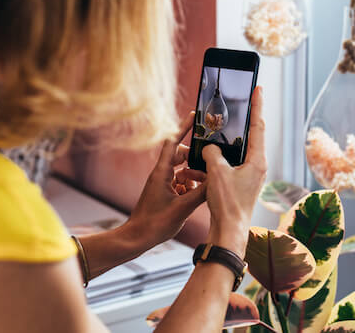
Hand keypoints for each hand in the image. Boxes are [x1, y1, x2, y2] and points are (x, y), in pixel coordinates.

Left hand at [127, 112, 206, 249]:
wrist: (137, 238)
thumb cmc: (155, 223)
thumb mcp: (183, 208)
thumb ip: (201, 193)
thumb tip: (217, 180)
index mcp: (162, 172)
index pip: (173, 143)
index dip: (184, 128)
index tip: (195, 116)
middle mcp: (161, 174)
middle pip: (181, 156)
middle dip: (195, 159)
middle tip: (210, 163)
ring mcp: (162, 184)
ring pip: (183, 171)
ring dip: (194, 176)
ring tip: (203, 186)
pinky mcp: (164, 194)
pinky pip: (180, 183)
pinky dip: (190, 187)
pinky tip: (196, 197)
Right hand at [202, 87, 266, 257]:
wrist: (228, 232)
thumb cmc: (227, 204)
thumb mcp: (217, 173)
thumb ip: (213, 154)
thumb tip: (210, 149)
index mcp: (257, 160)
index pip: (258, 125)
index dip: (257, 105)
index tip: (258, 88)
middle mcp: (257, 167)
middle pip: (248, 137)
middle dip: (238, 124)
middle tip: (235, 107)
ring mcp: (249, 176)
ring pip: (234, 154)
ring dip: (219, 149)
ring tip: (206, 145)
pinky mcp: (239, 185)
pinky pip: (226, 167)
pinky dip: (214, 164)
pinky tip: (200, 166)